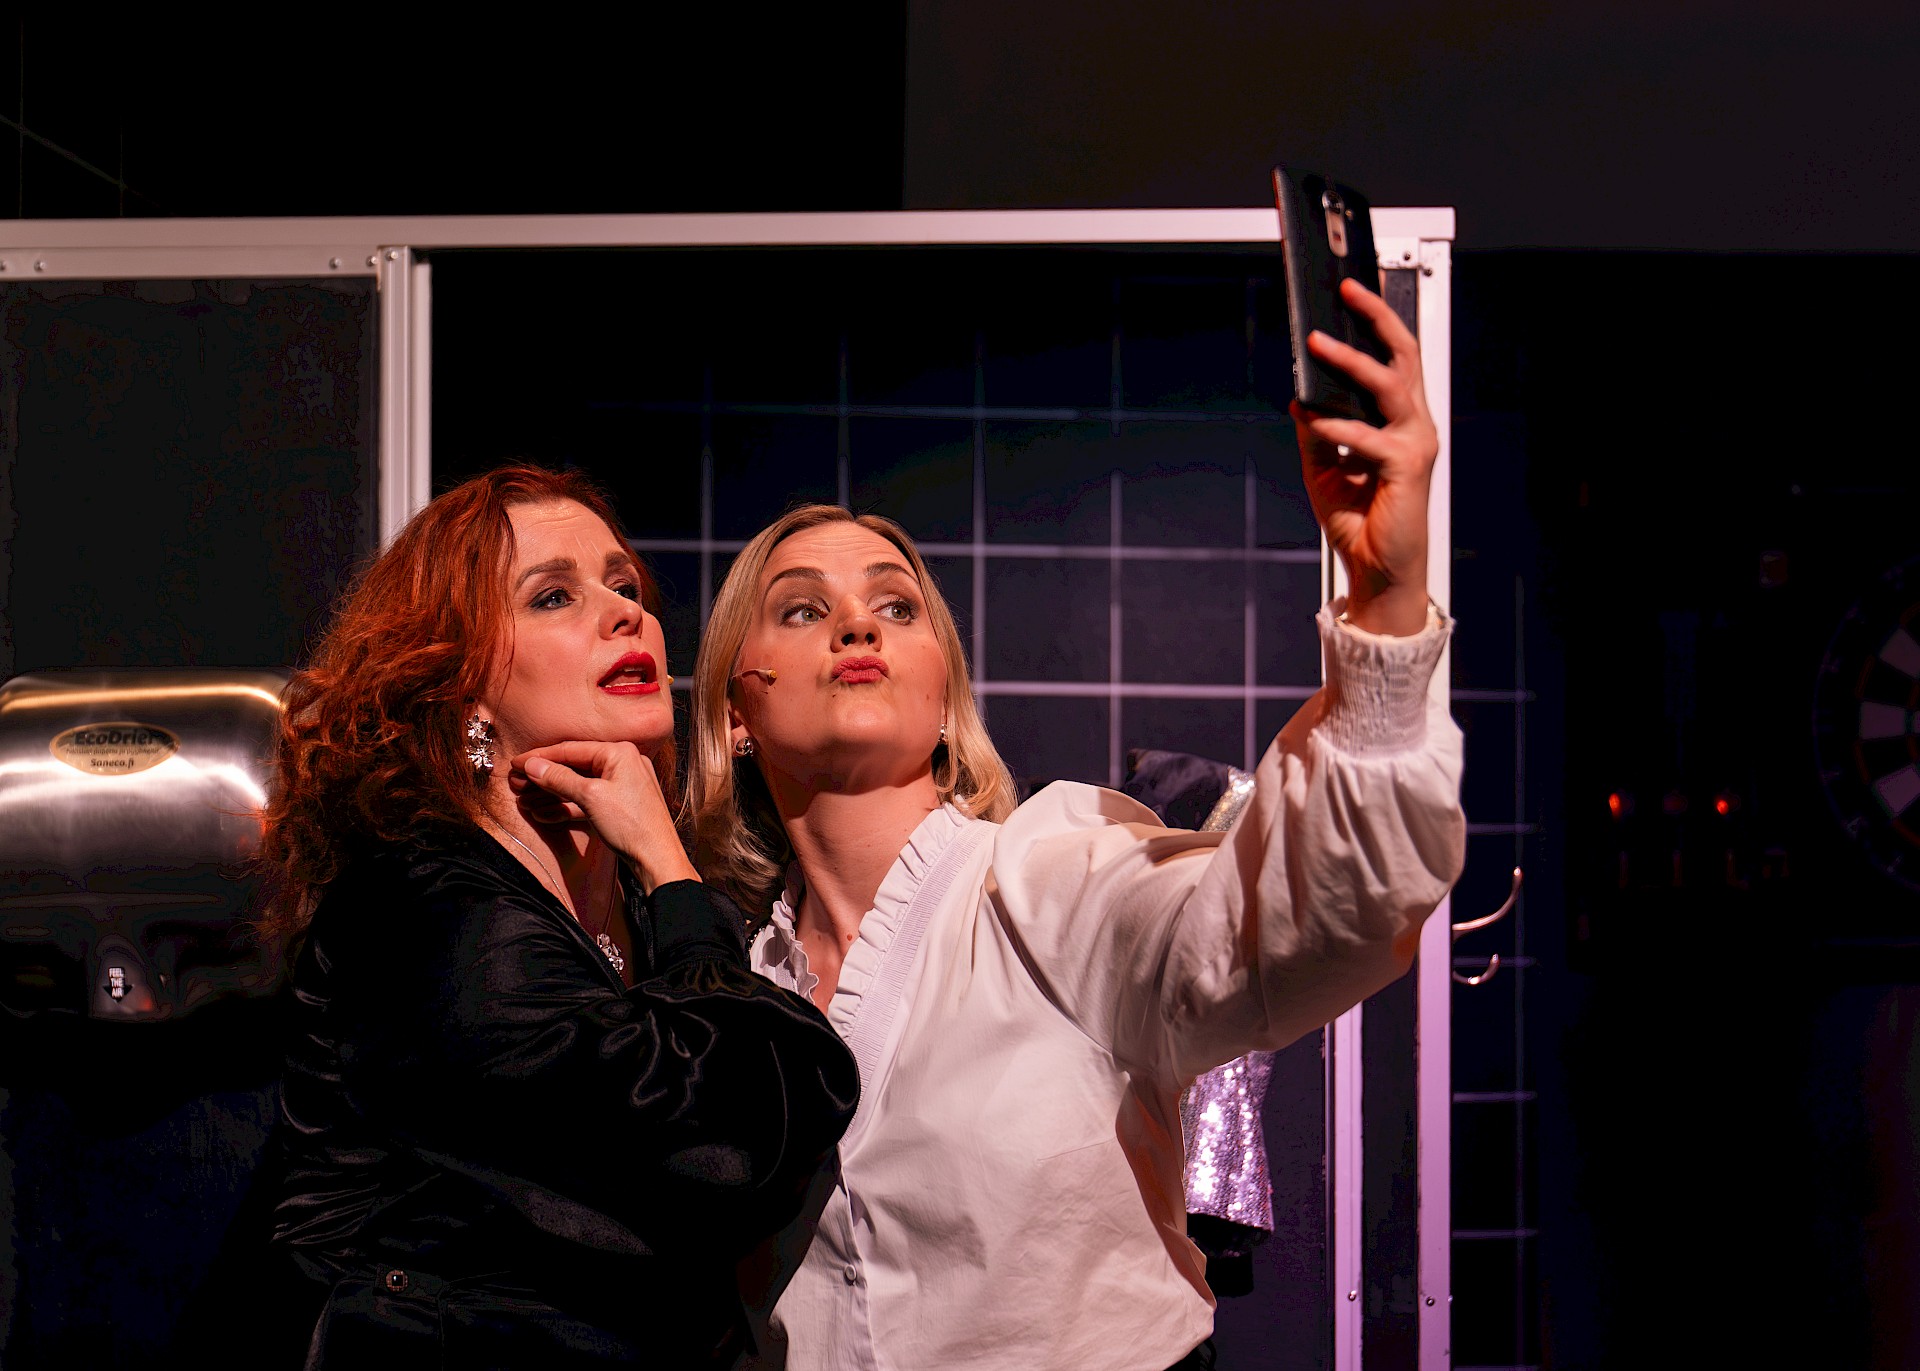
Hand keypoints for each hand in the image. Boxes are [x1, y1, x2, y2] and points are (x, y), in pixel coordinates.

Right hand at [509, 742, 698, 893]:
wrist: (657, 859)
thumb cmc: (630, 823)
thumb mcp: (590, 797)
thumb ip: (559, 779)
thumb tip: (532, 765)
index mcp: (619, 753)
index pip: (571, 749)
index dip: (540, 757)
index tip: (515, 763)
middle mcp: (622, 764)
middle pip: (573, 767)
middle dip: (543, 778)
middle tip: (515, 784)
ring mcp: (621, 785)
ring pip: (578, 786)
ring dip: (550, 794)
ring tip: (523, 801)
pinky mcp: (619, 806)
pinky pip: (587, 801)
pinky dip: (567, 807)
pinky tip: (543, 814)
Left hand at [1291, 276, 1437, 635]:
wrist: (1375, 570)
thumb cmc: (1357, 521)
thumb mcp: (1322, 469)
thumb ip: (1316, 431)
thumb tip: (1300, 399)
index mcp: (1398, 420)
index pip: (1393, 359)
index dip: (1377, 322)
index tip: (1350, 294)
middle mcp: (1413, 425)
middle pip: (1403, 355)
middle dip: (1377, 317)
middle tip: (1347, 291)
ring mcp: (1414, 444)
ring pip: (1390, 386)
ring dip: (1351, 362)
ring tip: (1318, 344)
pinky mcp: (1408, 469)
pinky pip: (1370, 437)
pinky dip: (1340, 427)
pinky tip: (1317, 421)